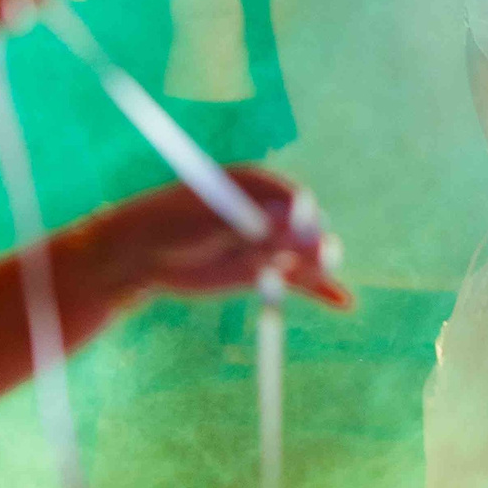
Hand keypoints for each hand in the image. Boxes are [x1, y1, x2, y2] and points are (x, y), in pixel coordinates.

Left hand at [82, 166, 350, 309]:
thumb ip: (251, 222)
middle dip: (309, 243)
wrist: (142, 255)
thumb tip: (291, 219)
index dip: (299, 215)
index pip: (293, 198)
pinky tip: (344, 302)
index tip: (296, 229)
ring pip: (303, 256)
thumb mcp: (210, 221)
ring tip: (319, 270)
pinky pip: (297, 282)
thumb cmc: (171, 226)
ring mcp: (268, 244)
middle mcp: (268, 212)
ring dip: (317, 266)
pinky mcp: (263, 272)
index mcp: (257, 184)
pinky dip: (319, 292)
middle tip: (311, 257)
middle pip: (304, 228)